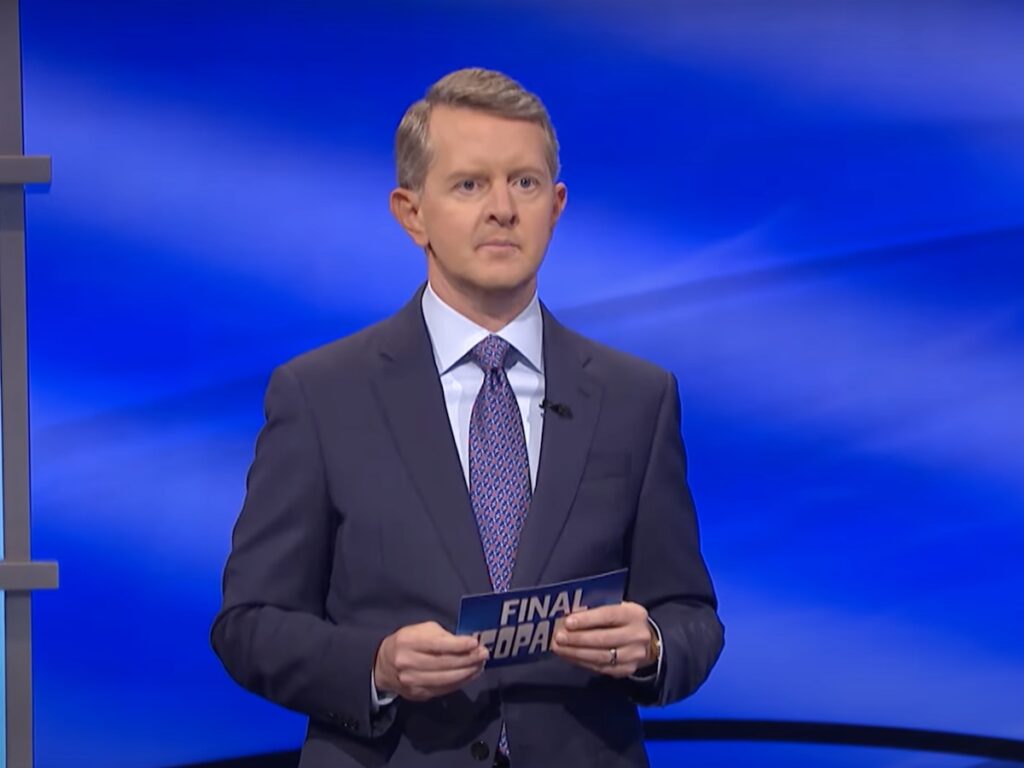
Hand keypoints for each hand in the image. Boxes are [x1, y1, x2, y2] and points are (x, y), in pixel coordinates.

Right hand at [373, 621, 487, 701]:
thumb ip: (442, 635)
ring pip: (446, 679)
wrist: (383, 665)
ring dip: (468, 673)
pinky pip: (444, 690)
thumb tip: (467, 644)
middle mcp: (408, 663)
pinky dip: (460, 683)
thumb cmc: (408, 642)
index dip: (458, 645)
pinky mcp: (418, 695)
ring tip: (480, 665)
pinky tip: (470, 675)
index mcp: (408, 642)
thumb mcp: (420, 630)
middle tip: (484, 654)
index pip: (437, 645)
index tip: (475, 643)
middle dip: (468, 659)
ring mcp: (412, 682)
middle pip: (444, 664)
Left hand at [551, 602, 654, 677]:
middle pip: (603, 639)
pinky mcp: (627, 670)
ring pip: (600, 656)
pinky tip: (569, 657)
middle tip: (558, 638)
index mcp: (634, 614)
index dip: (587, 620)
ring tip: (558, 649)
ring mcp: (633, 656)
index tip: (567, 623)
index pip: (609, 616)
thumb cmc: (624, 620)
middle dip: (577, 639)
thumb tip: (570, 615)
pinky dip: (582, 662)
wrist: (648, 642)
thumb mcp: (619, 608)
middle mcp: (637, 635)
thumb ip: (599, 610)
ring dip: (576, 653)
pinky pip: (600, 668)